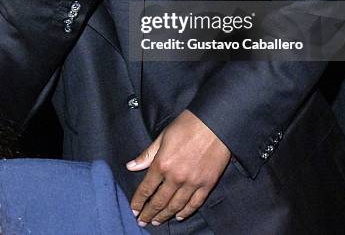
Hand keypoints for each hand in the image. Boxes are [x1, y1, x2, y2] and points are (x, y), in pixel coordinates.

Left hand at [127, 110, 230, 226]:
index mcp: (162, 163)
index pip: (146, 188)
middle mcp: (176, 177)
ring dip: (165, 215)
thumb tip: (131, 166)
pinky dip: (186, 212)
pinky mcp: (207, 184)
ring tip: (157, 222)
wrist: (214, 122)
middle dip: (149, 213)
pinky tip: (179, 215)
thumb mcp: (163, 136)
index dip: (138, 201)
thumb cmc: (187, 125)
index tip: (134, 210)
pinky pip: (195, 203)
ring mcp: (193, 182)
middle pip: (160, 201)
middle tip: (143, 221)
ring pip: (176, 206)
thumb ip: (147, 154)